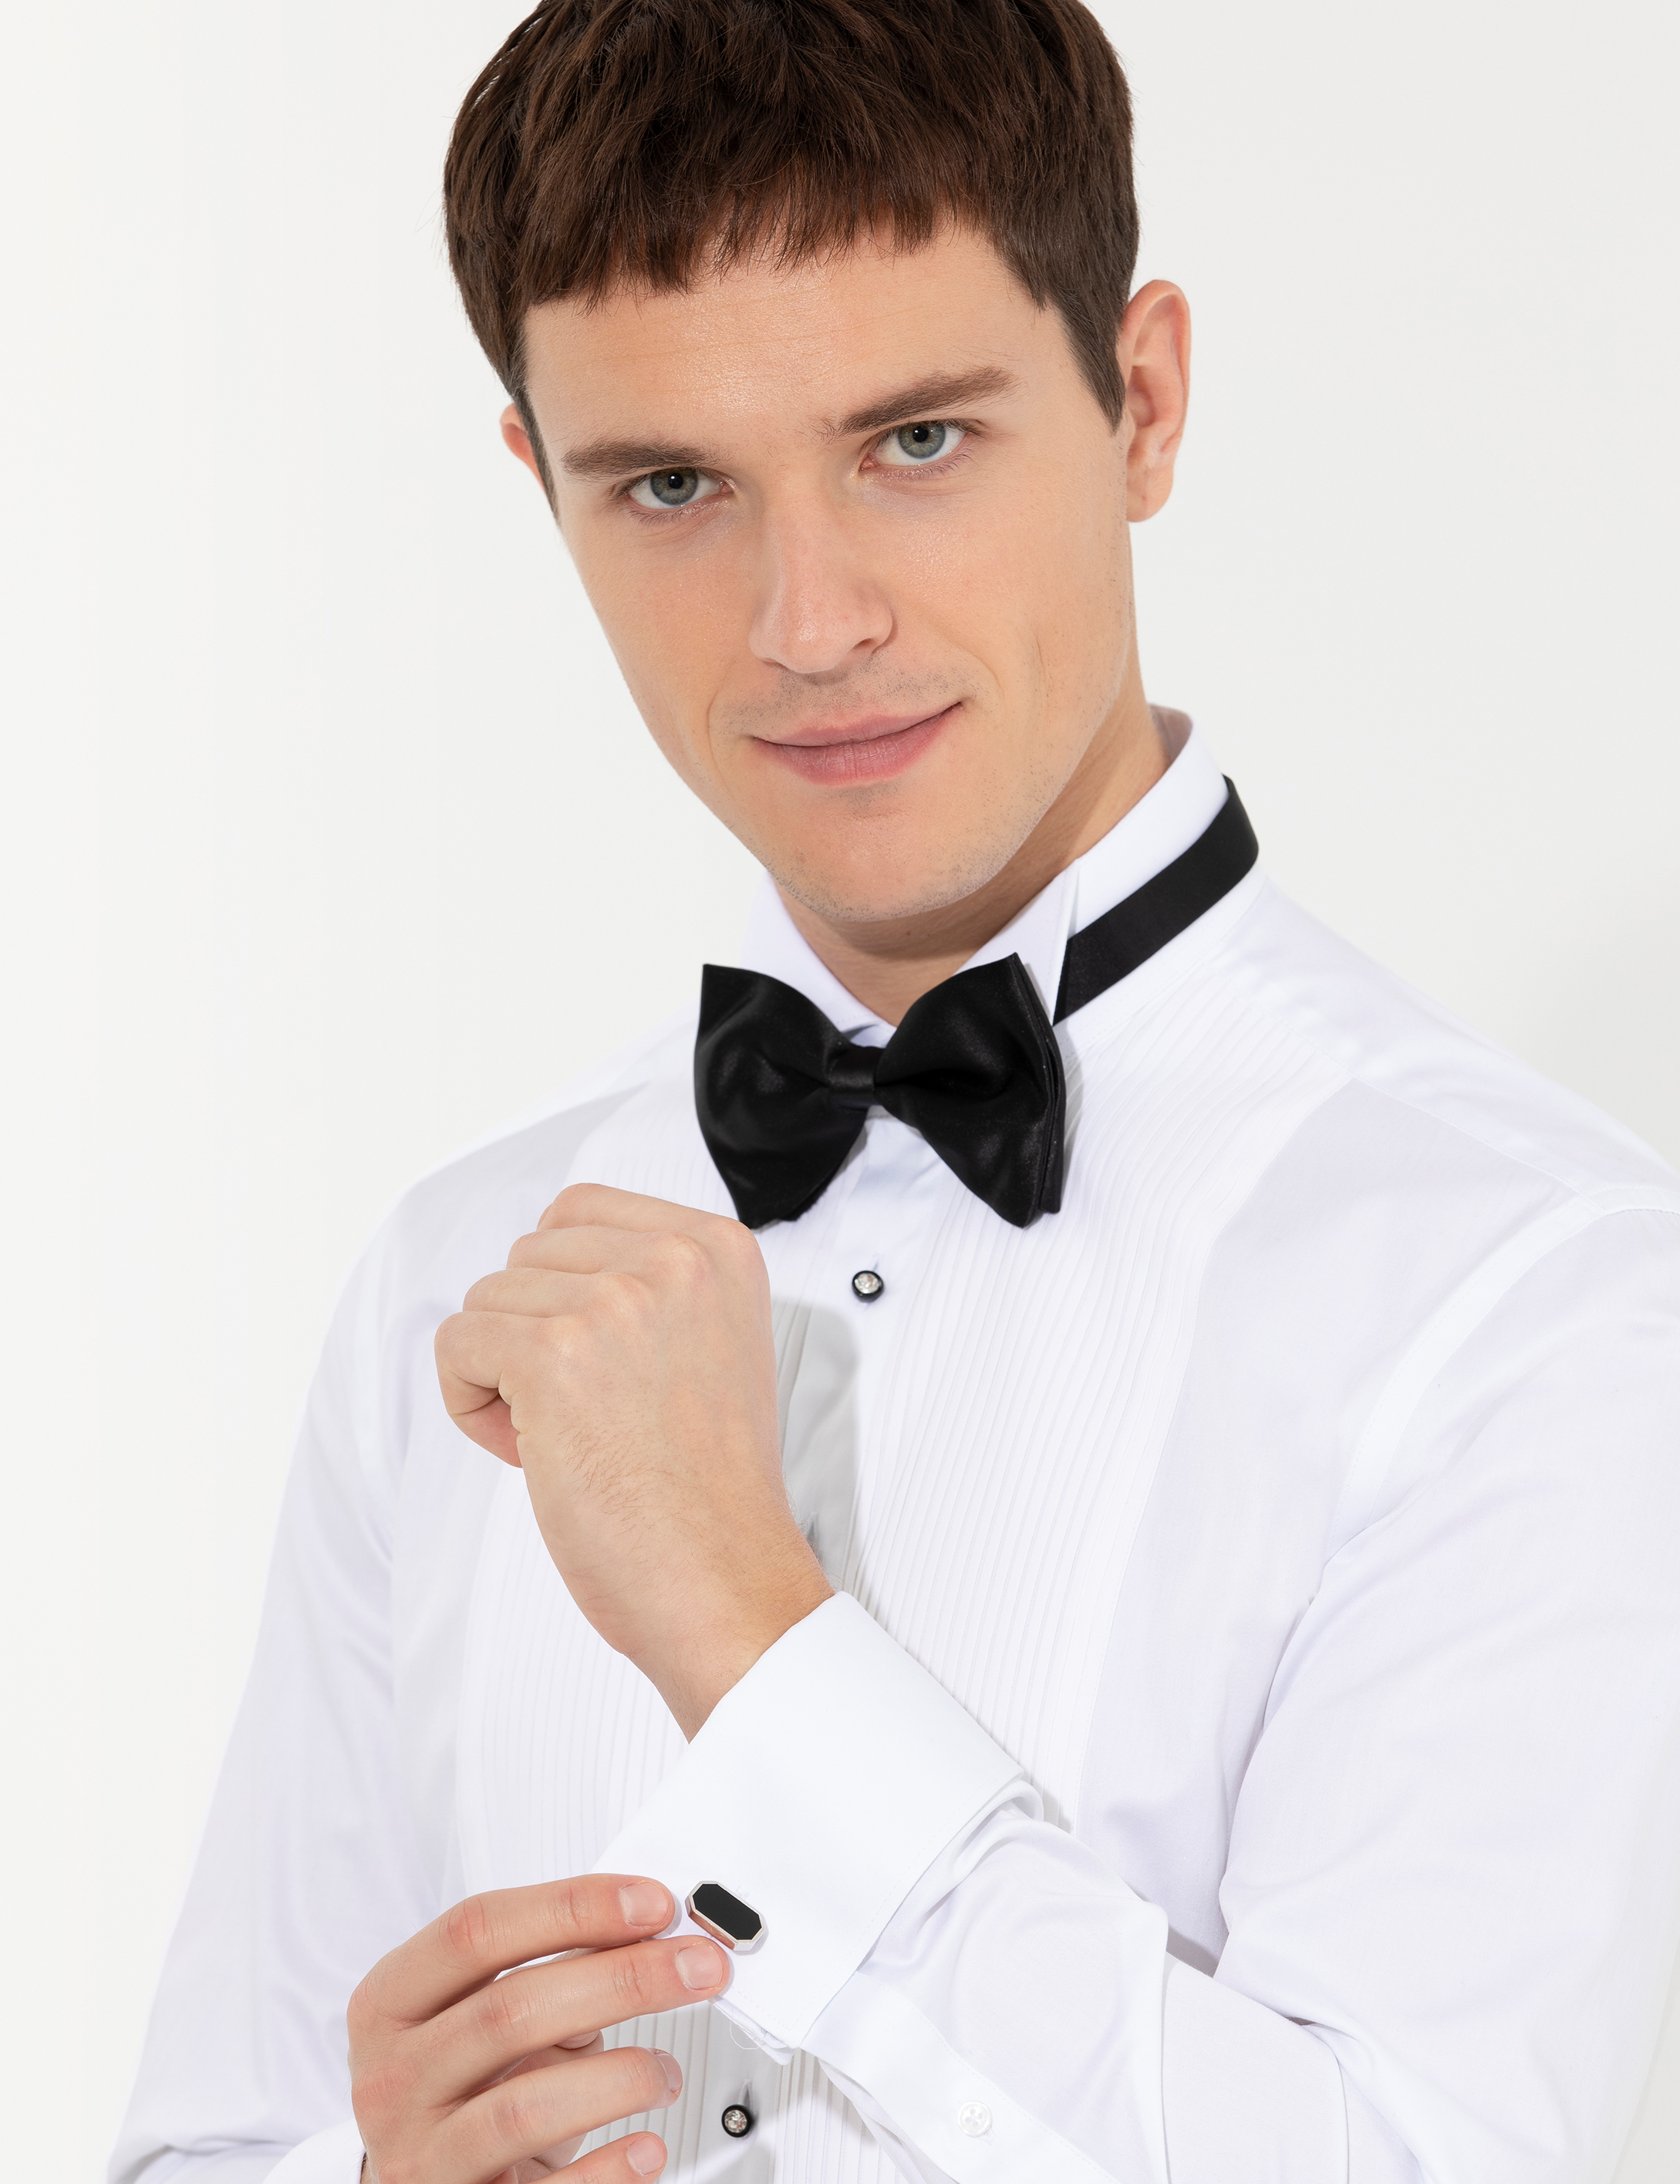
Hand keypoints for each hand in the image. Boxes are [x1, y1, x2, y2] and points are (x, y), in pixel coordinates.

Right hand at [350, 1874, 729, 2183]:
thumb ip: (550, 1970)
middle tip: (697, 1968)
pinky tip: (648, 2148)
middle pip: (511, 2010)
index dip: (571, 1908)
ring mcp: (419, 2155)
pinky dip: (608, 2170)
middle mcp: (392, 2079)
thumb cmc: (461, 2083)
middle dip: (623, 1980)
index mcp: (390, 2004)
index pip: (475, 1931)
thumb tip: (649, 1934)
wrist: (422, 2180)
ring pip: (526, 2107)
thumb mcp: (479, 2014)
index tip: (652, 1904)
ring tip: (667, 2072)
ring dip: (620, 2078)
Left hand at [435, 1185, 830, 1735]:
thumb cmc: (710, 1491)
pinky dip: (468, 1404)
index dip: (563, 1288)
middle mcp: (672, 1260)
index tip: (602, 1364)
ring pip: (486, 1301)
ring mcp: (613, 1303)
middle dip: (532, 1331)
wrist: (724, 1580)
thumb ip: (652, 1288)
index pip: (580, 1211)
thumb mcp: (713, 1345)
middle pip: (527, 1256)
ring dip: (501, 1374)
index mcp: (719, 1249)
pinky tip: (528, 1452)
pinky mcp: (553, 1355)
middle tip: (586, 1413)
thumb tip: (544, 1266)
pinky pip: (456, 1345)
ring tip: (565, 1439)